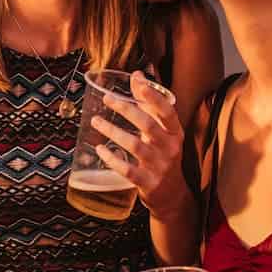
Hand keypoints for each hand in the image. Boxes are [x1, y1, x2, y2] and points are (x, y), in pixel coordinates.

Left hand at [89, 70, 191, 218]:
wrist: (172, 196)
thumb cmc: (163, 155)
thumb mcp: (163, 131)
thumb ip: (150, 105)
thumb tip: (137, 75)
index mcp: (175, 133)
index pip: (168, 111)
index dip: (154, 97)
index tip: (138, 82)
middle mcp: (170, 148)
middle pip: (148, 125)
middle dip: (126, 109)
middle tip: (106, 99)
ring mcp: (160, 167)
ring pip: (135, 145)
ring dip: (113, 131)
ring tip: (96, 122)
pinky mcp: (148, 183)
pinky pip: (128, 169)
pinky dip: (112, 159)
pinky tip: (100, 150)